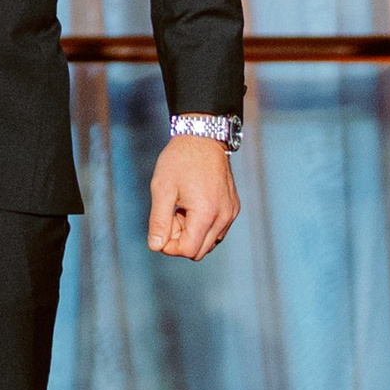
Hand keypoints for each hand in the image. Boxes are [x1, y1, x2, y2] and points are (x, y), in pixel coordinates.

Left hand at [147, 136, 238, 260]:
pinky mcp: (233, 208)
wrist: (203, 138)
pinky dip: (203, 226)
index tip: (161, 226)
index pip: (188, 250)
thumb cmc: (180, 161)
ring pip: (209, 243)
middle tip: (170, 215)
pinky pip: (217, 231)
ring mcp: (231, 213)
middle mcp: (224, 217)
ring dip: (192, 234)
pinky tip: (192, 206)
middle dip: (180, 240)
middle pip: (199, 251)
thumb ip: (159, 221)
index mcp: (206, 213)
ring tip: (181, 209)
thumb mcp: (162, 189)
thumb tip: (156, 247)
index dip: (169, 245)